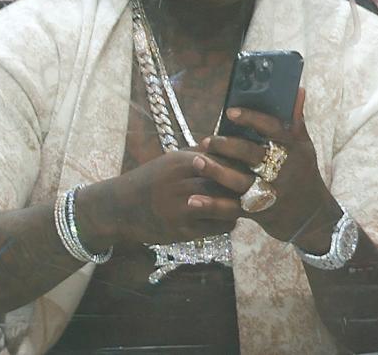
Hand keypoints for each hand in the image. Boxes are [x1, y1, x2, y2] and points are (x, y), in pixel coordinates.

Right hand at [77, 149, 248, 247]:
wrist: (120, 207)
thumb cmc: (151, 180)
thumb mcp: (172, 159)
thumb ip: (200, 153)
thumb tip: (230, 145)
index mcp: (183, 162)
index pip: (225, 161)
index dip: (242, 167)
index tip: (254, 169)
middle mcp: (183, 184)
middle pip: (228, 185)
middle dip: (244, 188)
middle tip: (257, 189)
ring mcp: (181, 210)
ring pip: (226, 208)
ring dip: (239, 207)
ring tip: (245, 205)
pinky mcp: (181, 232)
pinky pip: (216, 228)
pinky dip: (227, 223)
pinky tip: (228, 219)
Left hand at [199, 88, 337, 246]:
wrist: (313, 217)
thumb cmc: (305, 175)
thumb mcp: (305, 148)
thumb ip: (296, 120)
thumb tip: (298, 90)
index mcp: (293, 149)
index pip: (273, 128)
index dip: (252, 119)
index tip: (230, 112)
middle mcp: (282, 169)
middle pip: (252, 155)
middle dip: (227, 146)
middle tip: (206, 140)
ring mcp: (271, 192)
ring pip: (240, 181)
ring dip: (216, 172)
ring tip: (197, 161)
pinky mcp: (260, 212)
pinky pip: (233, 209)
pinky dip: (213, 205)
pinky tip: (194, 199)